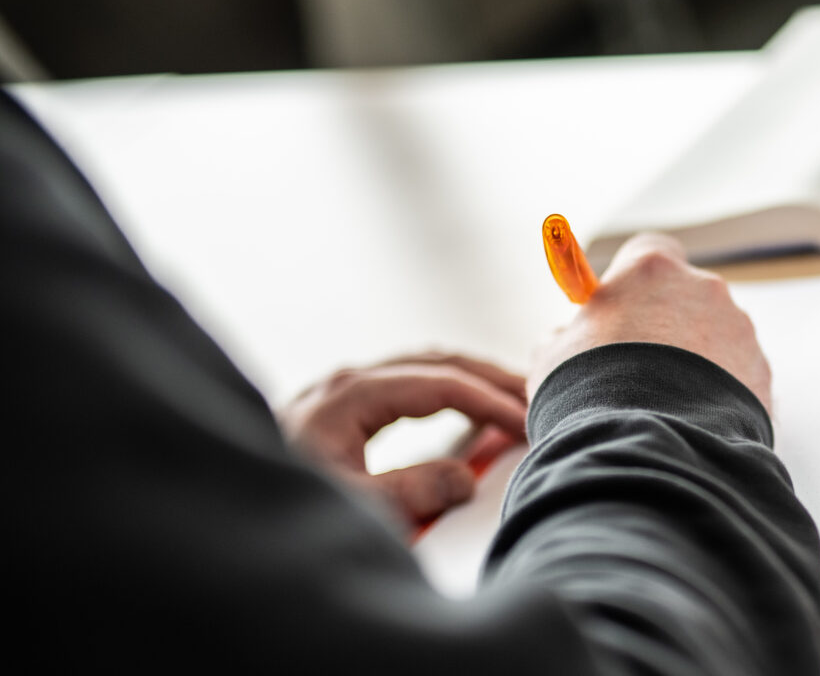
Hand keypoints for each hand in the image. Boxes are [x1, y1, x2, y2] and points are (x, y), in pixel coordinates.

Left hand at [278, 352, 527, 529]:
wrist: (226, 510)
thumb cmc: (284, 506)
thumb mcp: (355, 508)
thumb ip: (413, 492)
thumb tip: (465, 478)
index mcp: (351, 396)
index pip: (441, 384)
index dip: (490, 401)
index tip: (526, 421)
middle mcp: (345, 383)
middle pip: (436, 363)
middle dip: (490, 377)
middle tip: (538, 395)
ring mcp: (340, 393)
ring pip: (421, 369)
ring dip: (470, 380)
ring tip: (512, 398)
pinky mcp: (337, 411)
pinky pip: (405, 386)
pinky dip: (445, 391)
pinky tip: (464, 411)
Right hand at [529, 233, 771, 410]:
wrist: (647, 448)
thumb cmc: (589, 394)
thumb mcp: (552, 357)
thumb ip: (566, 335)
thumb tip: (568, 337)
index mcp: (651, 271)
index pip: (651, 251)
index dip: (635, 280)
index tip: (621, 307)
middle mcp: (703, 289)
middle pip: (687, 296)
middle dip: (669, 326)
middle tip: (641, 368)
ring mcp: (739, 330)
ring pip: (717, 337)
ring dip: (698, 361)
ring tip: (668, 406)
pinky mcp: (761, 372)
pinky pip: (738, 376)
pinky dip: (720, 393)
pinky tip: (693, 422)